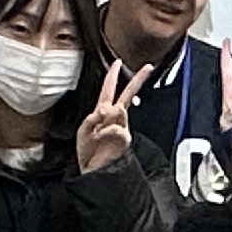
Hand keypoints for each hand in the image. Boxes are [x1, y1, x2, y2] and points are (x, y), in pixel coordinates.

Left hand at [77, 57, 139, 172]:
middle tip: (148, 67)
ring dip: (110, 114)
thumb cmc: (88, 151)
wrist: (94, 170)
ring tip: (100, 125)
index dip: (113, 75)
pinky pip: (118, 128)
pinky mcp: (124, 138)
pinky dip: (109, 131)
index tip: (118, 62)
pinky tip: (103, 136)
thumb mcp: (84, 131)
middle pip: (127, 94)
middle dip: (137, 80)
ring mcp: (120, 127)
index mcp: (102, 112)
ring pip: (120, 110)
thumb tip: (107, 109)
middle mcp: (113, 117)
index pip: (109, 89)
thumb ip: (92, 118)